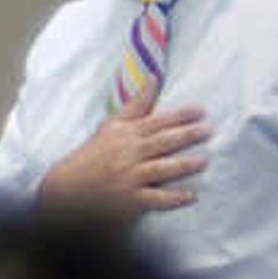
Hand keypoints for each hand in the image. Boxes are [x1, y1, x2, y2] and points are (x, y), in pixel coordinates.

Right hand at [39, 108, 209, 213]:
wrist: (68, 190)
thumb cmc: (95, 155)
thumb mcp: (112, 127)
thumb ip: (137, 104)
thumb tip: (155, 77)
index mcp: (124, 134)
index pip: (155, 122)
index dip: (179, 116)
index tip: (201, 111)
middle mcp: (127, 154)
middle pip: (161, 142)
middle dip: (186, 136)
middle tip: (208, 131)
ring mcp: (129, 177)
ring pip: (161, 169)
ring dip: (183, 165)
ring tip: (204, 161)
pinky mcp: (131, 200)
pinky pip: (156, 198)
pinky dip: (174, 198)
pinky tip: (192, 196)